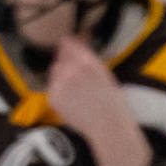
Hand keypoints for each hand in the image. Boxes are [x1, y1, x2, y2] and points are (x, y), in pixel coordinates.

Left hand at [45, 33, 151, 165]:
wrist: (109, 128)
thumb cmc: (113, 101)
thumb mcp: (104, 72)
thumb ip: (87, 55)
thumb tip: (78, 37)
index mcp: (85, 61)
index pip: (67, 43)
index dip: (68, 45)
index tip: (71, 47)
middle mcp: (69, 69)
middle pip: (59, 58)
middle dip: (65, 62)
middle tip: (76, 74)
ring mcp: (59, 83)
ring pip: (54, 72)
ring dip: (61, 75)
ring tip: (76, 89)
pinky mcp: (52, 97)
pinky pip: (52, 88)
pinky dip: (59, 90)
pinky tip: (72, 99)